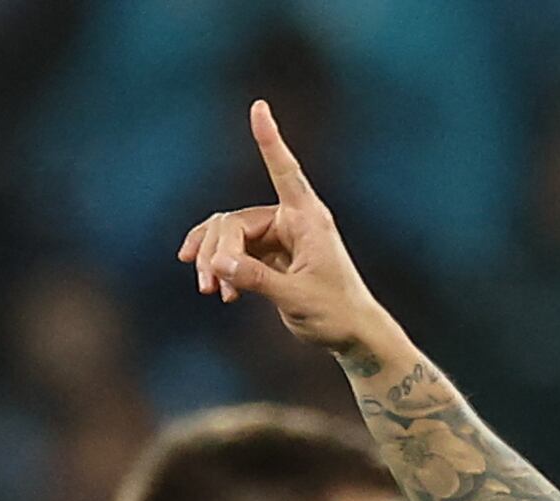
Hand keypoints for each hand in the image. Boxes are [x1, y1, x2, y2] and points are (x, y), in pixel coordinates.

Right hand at [176, 100, 388, 353]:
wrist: (351, 335)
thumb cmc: (335, 312)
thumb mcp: (295, 297)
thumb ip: (255, 279)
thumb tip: (218, 263)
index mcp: (307, 219)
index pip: (285, 171)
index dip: (270, 140)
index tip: (258, 107)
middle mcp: (292, 221)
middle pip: (235, 220)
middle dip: (216, 249)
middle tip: (208, 285)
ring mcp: (279, 238)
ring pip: (229, 236)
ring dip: (214, 261)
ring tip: (209, 291)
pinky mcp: (270, 256)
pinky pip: (235, 252)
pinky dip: (223, 270)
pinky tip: (220, 293)